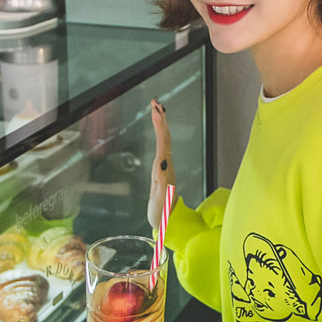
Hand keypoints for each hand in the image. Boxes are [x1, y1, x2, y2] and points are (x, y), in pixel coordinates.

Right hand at [147, 98, 176, 231]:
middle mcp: (164, 164)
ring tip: (156, 107)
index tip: (156, 109)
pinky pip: (161, 145)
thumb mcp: (162, 203)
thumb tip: (162, 172)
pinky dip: (159, 132)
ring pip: (163, 139)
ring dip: (160, 123)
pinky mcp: (160, 168)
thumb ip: (163, 190)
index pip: (163, 141)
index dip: (159, 125)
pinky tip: (158, 125)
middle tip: (155, 101)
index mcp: (164, 168)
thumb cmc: (162, 213)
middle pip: (164, 136)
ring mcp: (163, 165)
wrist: (166, 220)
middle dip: (159, 118)